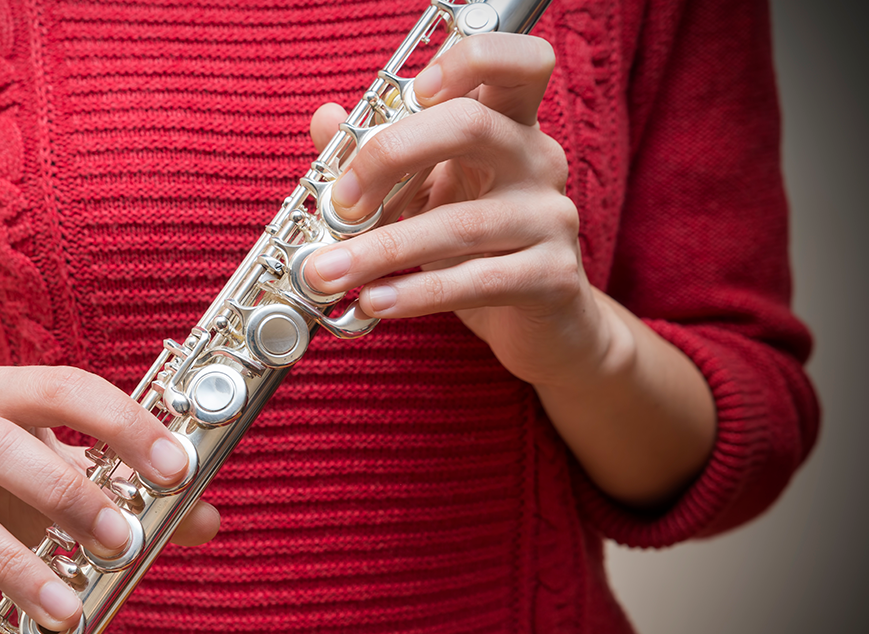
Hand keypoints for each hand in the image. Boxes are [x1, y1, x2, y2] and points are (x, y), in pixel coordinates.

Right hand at [0, 365, 219, 631]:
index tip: (173, 468)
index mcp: (1, 392)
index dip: (122, 424)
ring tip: (65, 608)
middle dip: (66, 497)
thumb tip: (204, 518)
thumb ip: (134, 493)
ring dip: (14, 565)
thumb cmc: (10, 483)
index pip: (63, 386)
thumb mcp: (71, 475)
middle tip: (121, 544)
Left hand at [303, 33, 715, 507]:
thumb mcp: (428, 194)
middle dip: (391, 155)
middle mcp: (537, 161)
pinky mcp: (552, 277)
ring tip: (329, 273)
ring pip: (459, 223)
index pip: (515, 62)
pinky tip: (376, 301)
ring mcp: (550, 218)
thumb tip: (324, 118)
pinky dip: (416, 292)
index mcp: (511, 126)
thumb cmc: (479, 249)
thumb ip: (379, 155)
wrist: (545, 327)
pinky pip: (475, 281)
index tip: (413, 92)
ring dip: (382, 250)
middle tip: (341, 202)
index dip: (466, 63)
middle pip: (471, 125)